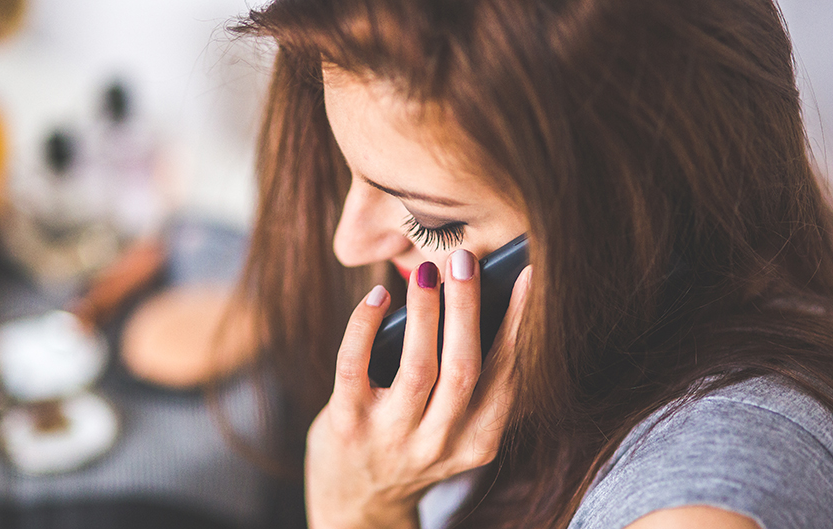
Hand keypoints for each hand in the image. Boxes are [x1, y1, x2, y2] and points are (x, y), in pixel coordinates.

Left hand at [305, 250, 532, 528]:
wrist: (357, 504)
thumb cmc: (410, 446)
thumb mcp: (452, 430)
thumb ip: (467, 384)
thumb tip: (473, 299)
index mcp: (477, 441)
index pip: (505, 376)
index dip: (517, 324)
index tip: (526, 277)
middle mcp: (439, 444)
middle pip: (464, 368)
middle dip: (467, 309)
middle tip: (464, 259)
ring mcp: (392, 437)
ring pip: (418, 367)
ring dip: (425, 312)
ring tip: (427, 271)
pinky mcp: (347, 426)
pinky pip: (355, 367)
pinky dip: (364, 326)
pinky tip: (376, 297)